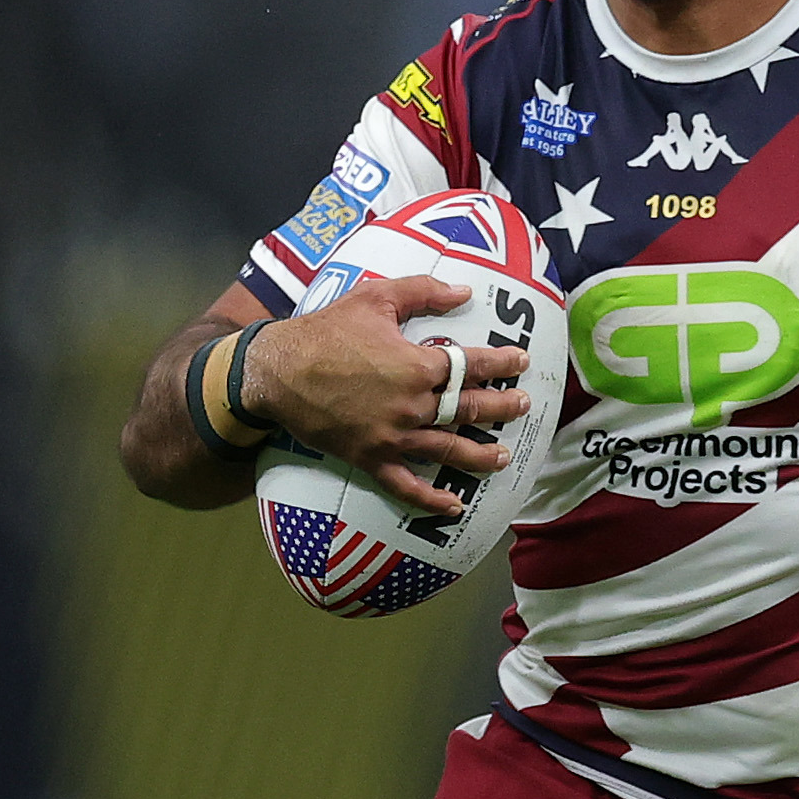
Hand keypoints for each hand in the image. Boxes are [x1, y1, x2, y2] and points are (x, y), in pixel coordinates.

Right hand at [247, 275, 533, 514]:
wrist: (274, 371)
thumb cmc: (324, 331)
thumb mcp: (374, 298)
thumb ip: (422, 291)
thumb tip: (464, 290)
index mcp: (417, 366)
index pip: (473, 366)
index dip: (501, 364)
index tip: (520, 363)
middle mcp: (412, 405)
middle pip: (471, 410)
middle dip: (502, 408)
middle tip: (523, 406)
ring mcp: (393, 436)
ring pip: (448, 450)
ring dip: (480, 456)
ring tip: (503, 457)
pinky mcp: (370, 458)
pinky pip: (405, 486)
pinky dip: (430, 500)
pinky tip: (454, 508)